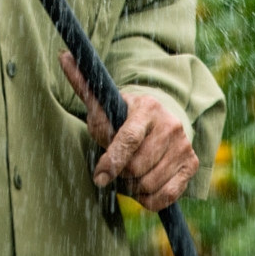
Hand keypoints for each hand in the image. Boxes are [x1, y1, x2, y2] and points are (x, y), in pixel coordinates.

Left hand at [60, 52, 198, 210]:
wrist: (158, 121)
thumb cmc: (122, 116)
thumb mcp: (103, 104)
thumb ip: (84, 85)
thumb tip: (63, 56)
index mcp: (147, 107)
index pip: (128, 140)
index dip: (112, 162)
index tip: (99, 177)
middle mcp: (170, 124)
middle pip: (137, 166)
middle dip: (121, 173)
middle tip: (117, 168)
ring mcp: (184, 145)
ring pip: (149, 184)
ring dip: (133, 187)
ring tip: (129, 175)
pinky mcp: (192, 163)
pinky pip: (167, 196)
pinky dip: (150, 199)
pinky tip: (143, 188)